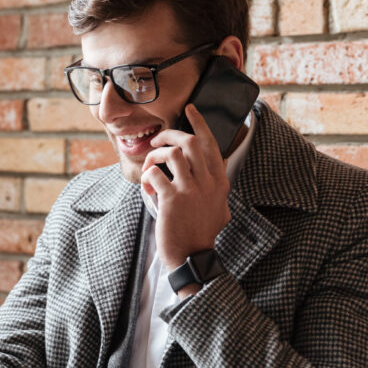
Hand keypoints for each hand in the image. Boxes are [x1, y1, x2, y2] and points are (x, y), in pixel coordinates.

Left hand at [141, 104, 230, 271]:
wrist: (193, 257)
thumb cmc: (202, 235)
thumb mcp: (220, 210)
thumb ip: (216, 192)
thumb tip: (213, 180)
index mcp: (219, 182)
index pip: (211, 144)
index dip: (199, 123)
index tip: (189, 109)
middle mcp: (207, 182)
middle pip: (189, 141)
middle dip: (169, 134)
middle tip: (157, 139)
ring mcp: (190, 190)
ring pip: (172, 153)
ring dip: (155, 155)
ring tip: (149, 167)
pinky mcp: (172, 200)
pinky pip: (155, 174)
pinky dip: (147, 177)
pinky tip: (147, 190)